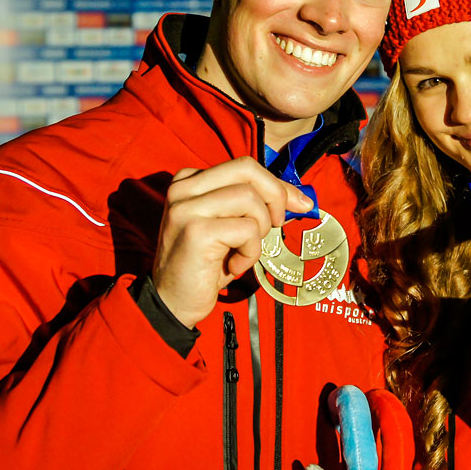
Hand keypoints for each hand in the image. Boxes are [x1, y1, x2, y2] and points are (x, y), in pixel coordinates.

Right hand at [152, 157, 313, 328]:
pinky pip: (247, 230)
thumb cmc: (205, 265)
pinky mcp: (196, 231)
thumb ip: (255, 206)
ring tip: (244, 251)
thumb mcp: (230, 227)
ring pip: (249, 199)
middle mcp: (183, 188)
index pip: (243, 166)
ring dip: (260, 229)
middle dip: (276, 194)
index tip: (298, 204)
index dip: (276, 184)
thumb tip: (299, 200)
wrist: (172, 303)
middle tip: (280, 223)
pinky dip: (251, 252)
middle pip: (246, 169)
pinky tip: (233, 267)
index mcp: (189, 181)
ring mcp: (187, 208)